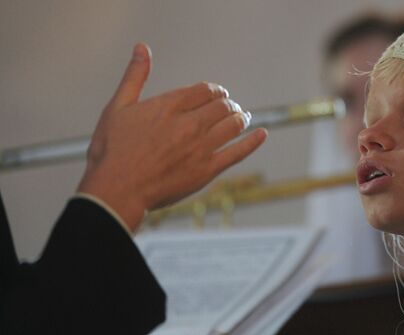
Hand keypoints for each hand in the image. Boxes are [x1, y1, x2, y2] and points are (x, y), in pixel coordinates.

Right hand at [77, 43, 266, 231]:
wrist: (118, 189)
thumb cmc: (112, 150)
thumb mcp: (118, 107)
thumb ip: (135, 76)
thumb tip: (143, 47)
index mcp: (170, 106)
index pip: (205, 90)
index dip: (215, 90)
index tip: (216, 94)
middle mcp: (189, 124)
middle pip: (222, 106)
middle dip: (228, 104)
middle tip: (230, 107)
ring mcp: (200, 148)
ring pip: (233, 125)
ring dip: (241, 117)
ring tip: (243, 117)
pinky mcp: (207, 170)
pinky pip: (238, 152)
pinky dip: (253, 142)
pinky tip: (262, 134)